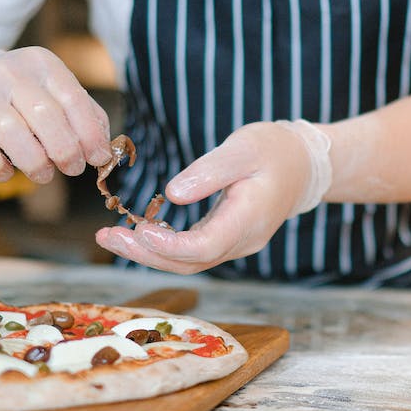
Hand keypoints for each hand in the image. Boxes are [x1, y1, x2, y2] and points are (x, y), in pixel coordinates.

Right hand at [0, 46, 111, 182]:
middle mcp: (8, 73)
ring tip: (44, 174)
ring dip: (36, 164)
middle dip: (66, 151)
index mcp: (41, 64)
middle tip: (73, 169)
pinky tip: (8, 171)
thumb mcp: (53, 89)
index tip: (98, 158)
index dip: (90, 134)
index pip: (73, 99)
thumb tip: (105, 152)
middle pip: (45, 116)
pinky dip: (0, 170)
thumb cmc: (20, 94)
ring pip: (13, 134)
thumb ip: (85, 114)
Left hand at [94, 120, 331, 273]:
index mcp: (249, 219)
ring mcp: (234, 245)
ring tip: (110, 237)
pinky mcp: (225, 239)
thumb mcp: (243, 148)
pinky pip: (191, 252)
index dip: (170, 245)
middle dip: (145, 254)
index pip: (205, 246)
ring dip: (147, 253)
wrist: (303, 165)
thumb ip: (209, 171)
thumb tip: (172, 192)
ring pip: (187, 262)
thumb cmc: (274, 150)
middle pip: (189, 262)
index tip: (140, 230)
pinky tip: (136, 234)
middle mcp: (242, 241)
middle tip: (107, 236)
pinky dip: (161, 246)